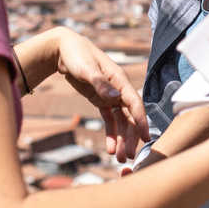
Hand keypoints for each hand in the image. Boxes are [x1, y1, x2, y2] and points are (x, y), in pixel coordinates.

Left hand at [53, 28, 149, 161]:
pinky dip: (111, 134)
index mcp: (120, 80)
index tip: (145, 138)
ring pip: (121, 121)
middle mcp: (119, 89)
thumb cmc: (76, 54)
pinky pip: (110, 120)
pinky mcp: (101, 101)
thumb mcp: (86, 68)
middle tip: (128, 157)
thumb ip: (101, 83)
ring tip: (119, 157)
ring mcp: (111, 96)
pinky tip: (111, 148)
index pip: (135, 103)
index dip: (141, 121)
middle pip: (130, 117)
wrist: (63, 50)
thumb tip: (116, 97)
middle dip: (130, 137)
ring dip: (122, 139)